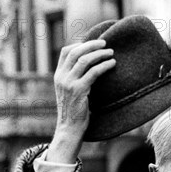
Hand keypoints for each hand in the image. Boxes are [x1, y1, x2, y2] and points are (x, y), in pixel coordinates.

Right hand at [47, 39, 115, 163]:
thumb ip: (76, 78)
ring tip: (111, 53)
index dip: (80, 44)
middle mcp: (61, 77)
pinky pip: (93, 73)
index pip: (66, 52)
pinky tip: (112, 64)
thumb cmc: (74, 111)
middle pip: (76, 52)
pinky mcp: (79, 90)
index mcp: (58, 75)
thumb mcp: (70, 91)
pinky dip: (104, 66)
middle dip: (91, 45)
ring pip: (84, 60)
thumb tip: (91, 66)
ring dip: (99, 54)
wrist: (69, 128)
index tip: (94, 43)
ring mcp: (69, 83)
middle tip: (105, 43)